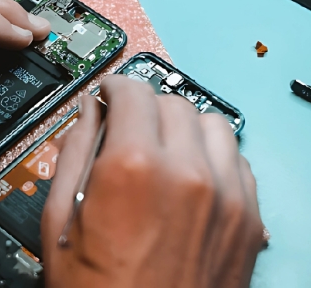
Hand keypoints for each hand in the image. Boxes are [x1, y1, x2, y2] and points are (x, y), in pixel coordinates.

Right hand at [42, 75, 262, 287]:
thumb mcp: (60, 222)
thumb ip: (74, 152)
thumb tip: (88, 113)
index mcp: (133, 168)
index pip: (132, 91)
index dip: (114, 88)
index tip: (109, 95)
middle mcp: (188, 173)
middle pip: (172, 102)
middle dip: (145, 107)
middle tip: (128, 129)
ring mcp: (226, 196)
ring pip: (212, 123)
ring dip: (184, 127)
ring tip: (163, 151)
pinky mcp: (249, 220)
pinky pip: (238, 160)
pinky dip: (213, 157)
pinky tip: (191, 178)